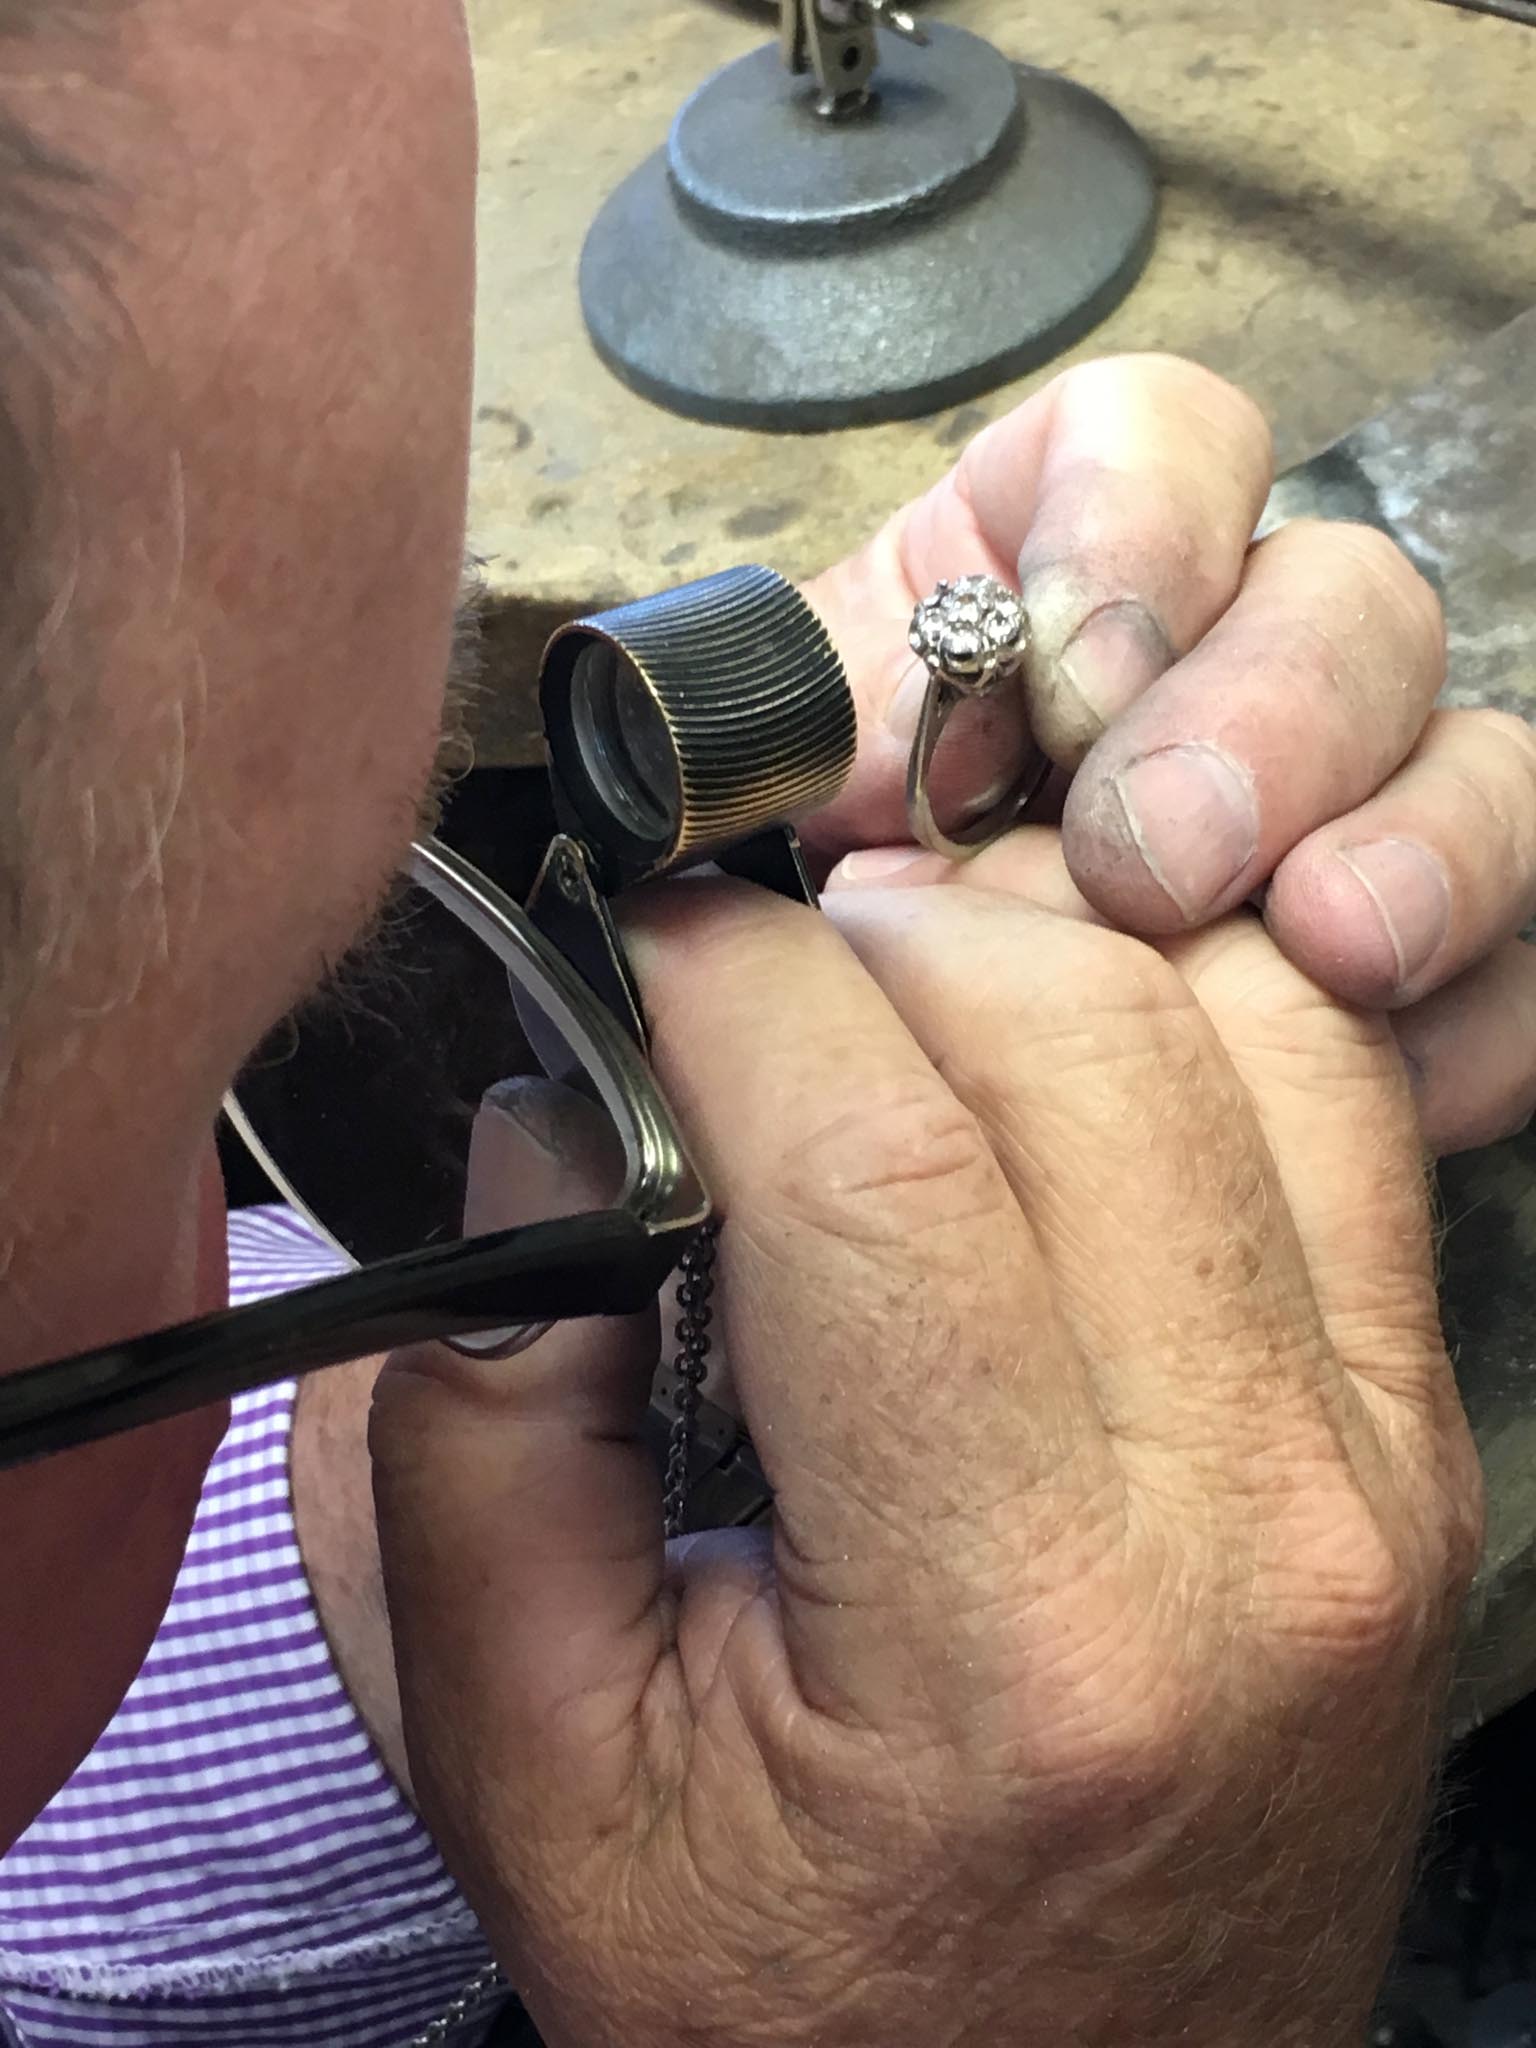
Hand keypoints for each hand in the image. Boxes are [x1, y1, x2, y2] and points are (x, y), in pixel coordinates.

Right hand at [371, 880, 1480, 2047]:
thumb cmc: (787, 1983)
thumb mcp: (525, 1754)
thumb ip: (480, 1423)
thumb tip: (560, 1123)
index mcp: (1009, 1637)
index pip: (877, 1164)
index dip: (728, 987)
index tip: (640, 952)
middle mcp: (1248, 1532)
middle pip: (1085, 1043)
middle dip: (876, 934)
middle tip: (751, 977)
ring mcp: (1373, 1476)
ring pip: (1252, 1025)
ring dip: (1047, 947)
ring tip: (899, 1000)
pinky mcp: (1417, 1446)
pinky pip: (1346, 1108)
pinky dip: (1196, 1014)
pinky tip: (1057, 1061)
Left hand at [803, 353, 1535, 1155]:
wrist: (855, 1040)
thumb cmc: (820, 872)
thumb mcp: (786, 775)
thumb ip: (817, 722)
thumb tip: (897, 740)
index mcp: (1061, 560)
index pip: (1162, 440)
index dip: (1141, 530)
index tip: (1068, 681)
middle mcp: (1220, 660)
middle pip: (1343, 597)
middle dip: (1270, 717)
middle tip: (1155, 861)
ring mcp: (1333, 809)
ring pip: (1472, 762)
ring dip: (1424, 846)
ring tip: (1332, 949)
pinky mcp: (1395, 968)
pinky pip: (1505, 975)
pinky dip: (1461, 1026)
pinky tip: (1384, 1082)